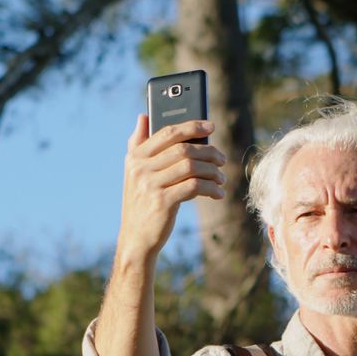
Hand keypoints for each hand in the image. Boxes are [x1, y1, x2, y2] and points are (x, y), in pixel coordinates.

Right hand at [117, 115, 226, 260]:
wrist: (136, 239)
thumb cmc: (142, 203)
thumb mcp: (134, 173)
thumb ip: (137, 144)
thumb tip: (143, 116)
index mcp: (135, 157)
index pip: (167, 133)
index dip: (191, 127)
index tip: (211, 127)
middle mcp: (140, 168)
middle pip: (183, 149)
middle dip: (208, 152)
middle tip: (222, 159)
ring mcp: (150, 185)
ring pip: (191, 166)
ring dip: (212, 171)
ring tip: (221, 178)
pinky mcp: (162, 202)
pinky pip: (194, 186)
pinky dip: (210, 188)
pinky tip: (217, 193)